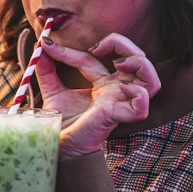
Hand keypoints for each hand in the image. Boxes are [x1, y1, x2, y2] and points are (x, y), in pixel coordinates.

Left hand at [38, 32, 160, 156]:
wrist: (58, 148)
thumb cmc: (62, 124)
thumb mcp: (51, 92)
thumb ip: (46, 71)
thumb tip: (40, 47)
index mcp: (102, 84)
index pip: (94, 58)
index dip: (70, 50)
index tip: (47, 45)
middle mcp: (115, 91)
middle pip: (139, 59)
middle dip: (123, 43)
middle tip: (97, 48)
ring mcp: (119, 103)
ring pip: (152, 81)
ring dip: (139, 64)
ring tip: (117, 64)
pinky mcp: (117, 115)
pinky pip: (142, 105)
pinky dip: (137, 92)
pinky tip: (121, 89)